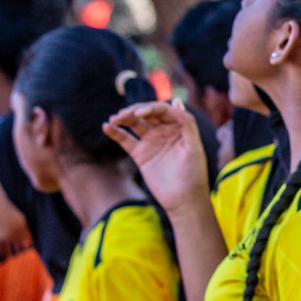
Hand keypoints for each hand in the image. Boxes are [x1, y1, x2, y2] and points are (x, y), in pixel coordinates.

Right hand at [103, 100, 209, 214]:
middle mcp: (164, 131)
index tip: (139, 114)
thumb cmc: (193, 174)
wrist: (184, 200)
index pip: (162, 110)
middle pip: (146, 114)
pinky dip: (116, 132)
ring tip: (113, 119)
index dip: (150, 108)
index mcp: (179, 127)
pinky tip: (107, 127)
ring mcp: (151, 142)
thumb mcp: (194, 147)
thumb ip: (187, 123)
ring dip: (123, 119)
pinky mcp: (141, 154)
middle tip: (122, 115)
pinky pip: (126, 139)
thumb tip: (175, 101)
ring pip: (134, 124)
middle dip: (133, 111)